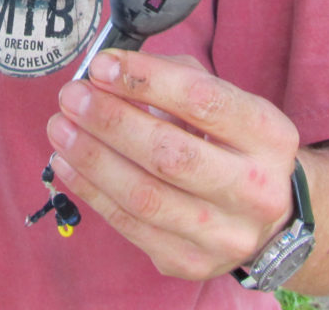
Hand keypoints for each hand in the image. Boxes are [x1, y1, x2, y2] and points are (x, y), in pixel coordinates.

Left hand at [46, 50, 298, 281]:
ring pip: (144, 195)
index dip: (145, 80)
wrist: (268, 215)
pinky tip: (68, 163)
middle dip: (110, 121)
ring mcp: (224, 234)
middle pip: (170, 154)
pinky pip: (130, 225)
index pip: (202, 101)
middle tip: (72, 96)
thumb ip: (171, 77)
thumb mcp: (222, 97)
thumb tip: (108, 70)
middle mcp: (254, 188)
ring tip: (60, 128)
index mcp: (267, 134)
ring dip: (92, 157)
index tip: (101, 66)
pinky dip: (92, 191)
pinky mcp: (190, 262)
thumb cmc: (231, 140)